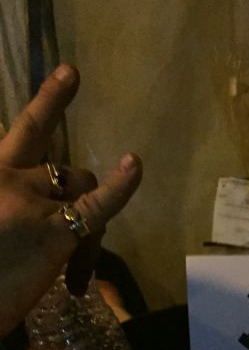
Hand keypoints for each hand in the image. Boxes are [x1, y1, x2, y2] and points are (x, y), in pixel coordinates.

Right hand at [0, 64, 141, 335]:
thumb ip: (7, 203)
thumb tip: (50, 213)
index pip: (21, 132)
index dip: (45, 101)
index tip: (66, 75)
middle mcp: (6, 176)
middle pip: (58, 167)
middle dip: (59, 131)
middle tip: (69, 89)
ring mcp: (32, 202)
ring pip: (81, 190)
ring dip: (86, 228)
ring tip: (71, 274)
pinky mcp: (56, 232)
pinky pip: (99, 205)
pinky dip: (121, 187)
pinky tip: (134, 165)